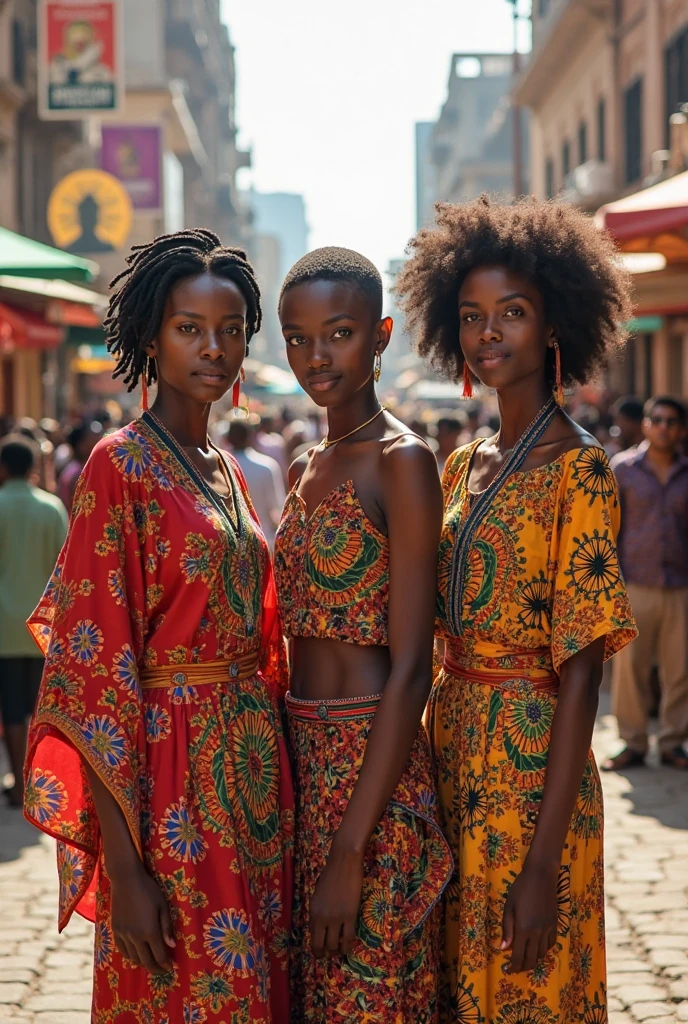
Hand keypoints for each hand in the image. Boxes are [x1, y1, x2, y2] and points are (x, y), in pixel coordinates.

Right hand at [110, 861, 175, 973]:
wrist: (126, 880)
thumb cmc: (149, 890)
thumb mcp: (163, 906)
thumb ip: (166, 927)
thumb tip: (172, 946)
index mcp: (150, 931)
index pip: (159, 955)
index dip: (166, 964)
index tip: (172, 967)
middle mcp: (135, 937)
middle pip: (146, 961)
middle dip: (156, 968)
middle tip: (163, 970)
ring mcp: (124, 935)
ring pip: (133, 958)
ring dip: (143, 964)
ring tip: (152, 964)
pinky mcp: (115, 931)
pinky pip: (122, 950)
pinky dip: (130, 957)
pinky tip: (136, 956)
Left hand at [309, 844, 364, 958]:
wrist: (344, 863)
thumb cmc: (330, 875)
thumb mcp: (317, 895)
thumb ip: (317, 912)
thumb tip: (320, 928)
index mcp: (312, 912)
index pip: (312, 937)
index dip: (316, 948)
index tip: (319, 952)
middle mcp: (322, 918)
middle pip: (321, 945)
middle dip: (324, 954)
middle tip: (328, 956)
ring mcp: (336, 918)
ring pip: (335, 945)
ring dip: (336, 952)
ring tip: (339, 952)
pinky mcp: (350, 916)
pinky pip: (348, 938)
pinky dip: (347, 946)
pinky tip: (348, 947)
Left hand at [501, 860, 557, 973]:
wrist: (540, 877)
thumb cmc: (520, 889)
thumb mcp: (508, 907)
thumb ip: (507, 929)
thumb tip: (503, 949)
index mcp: (523, 929)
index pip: (519, 956)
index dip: (513, 966)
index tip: (508, 971)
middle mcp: (537, 933)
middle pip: (532, 959)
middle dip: (524, 967)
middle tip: (516, 968)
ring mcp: (548, 929)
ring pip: (542, 953)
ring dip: (534, 959)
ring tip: (526, 957)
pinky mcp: (555, 924)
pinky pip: (551, 943)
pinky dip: (544, 949)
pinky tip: (538, 946)